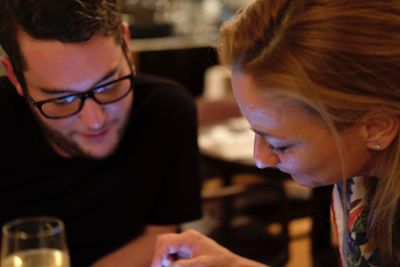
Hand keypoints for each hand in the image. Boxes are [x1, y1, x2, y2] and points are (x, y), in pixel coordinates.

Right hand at [151, 229, 267, 266]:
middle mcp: (186, 238)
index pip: (165, 242)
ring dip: (163, 259)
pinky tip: (172, 266)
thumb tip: (171, 266)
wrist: (233, 266)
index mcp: (189, 238)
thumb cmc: (221, 264)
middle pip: (163, 242)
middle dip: (158, 256)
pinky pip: (172, 254)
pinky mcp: (187, 251)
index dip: (158, 256)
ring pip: (166, 247)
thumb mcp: (204, 265)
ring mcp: (186, 244)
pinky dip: (169, 261)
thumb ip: (187, 265)